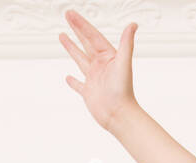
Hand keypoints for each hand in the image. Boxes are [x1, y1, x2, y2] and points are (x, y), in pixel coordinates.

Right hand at [59, 9, 138, 131]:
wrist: (119, 115)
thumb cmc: (123, 91)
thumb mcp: (123, 63)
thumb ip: (127, 43)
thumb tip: (133, 24)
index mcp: (109, 58)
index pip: (92, 36)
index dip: (81, 25)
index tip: (70, 14)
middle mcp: (101, 66)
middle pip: (86, 43)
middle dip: (77, 30)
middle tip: (68, 16)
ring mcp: (94, 79)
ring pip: (80, 59)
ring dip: (72, 48)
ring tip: (62, 36)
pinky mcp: (88, 92)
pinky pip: (78, 84)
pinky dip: (72, 81)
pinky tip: (67, 78)